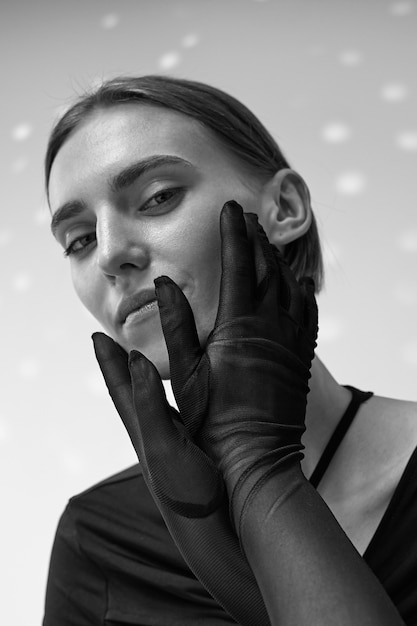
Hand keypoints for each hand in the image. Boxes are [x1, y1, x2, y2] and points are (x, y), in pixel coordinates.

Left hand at [92, 332, 269, 625]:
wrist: (218, 531)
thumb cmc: (188, 492)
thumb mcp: (164, 447)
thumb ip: (149, 405)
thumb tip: (136, 360)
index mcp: (143, 430)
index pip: (119, 387)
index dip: (107, 360)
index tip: (96, 334)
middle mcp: (155, 432)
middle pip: (132, 390)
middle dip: (123, 364)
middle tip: (118, 338)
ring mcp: (175, 440)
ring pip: (156, 399)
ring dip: (150, 376)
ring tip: (151, 355)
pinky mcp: (198, 445)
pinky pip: (181, 409)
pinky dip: (179, 391)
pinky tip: (191, 389)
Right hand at [154, 201, 317, 532]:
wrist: (257, 458)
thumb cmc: (212, 420)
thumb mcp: (186, 374)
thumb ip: (176, 325)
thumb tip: (164, 284)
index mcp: (240, 324)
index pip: (240, 264)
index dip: (234, 233)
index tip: (231, 209)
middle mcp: (273, 325)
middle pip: (269, 268)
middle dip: (257, 238)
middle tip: (248, 217)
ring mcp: (292, 340)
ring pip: (292, 286)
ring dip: (279, 260)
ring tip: (267, 243)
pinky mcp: (302, 356)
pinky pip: (307, 311)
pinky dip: (300, 289)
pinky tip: (296, 284)